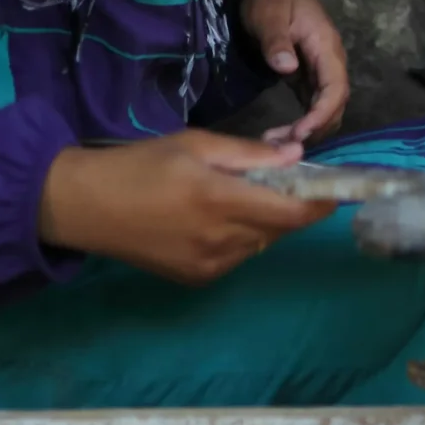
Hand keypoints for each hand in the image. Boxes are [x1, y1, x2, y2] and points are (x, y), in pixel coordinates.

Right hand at [37, 130, 333, 284]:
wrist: (86, 207)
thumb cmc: (141, 164)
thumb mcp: (195, 144)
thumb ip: (249, 154)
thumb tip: (297, 157)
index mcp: (218, 200)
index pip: (289, 213)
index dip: (319, 205)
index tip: (338, 191)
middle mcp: (218, 240)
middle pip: (278, 229)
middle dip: (290, 208)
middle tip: (284, 182)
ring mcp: (207, 265)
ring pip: (259, 243)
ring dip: (264, 222)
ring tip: (240, 196)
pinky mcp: (195, 279)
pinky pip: (237, 256)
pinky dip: (240, 237)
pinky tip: (216, 218)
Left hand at [240, 0, 349, 142]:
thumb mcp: (268, 13)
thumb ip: (277, 40)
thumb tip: (288, 68)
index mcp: (325, 44)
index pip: (335, 87)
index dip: (322, 114)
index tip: (300, 134)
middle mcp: (329, 58)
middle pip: (335, 102)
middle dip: (315, 128)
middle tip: (283, 145)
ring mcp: (318, 66)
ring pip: (326, 106)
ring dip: (310, 128)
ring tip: (278, 142)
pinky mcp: (306, 72)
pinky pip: (313, 102)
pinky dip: (304, 120)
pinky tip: (283, 133)